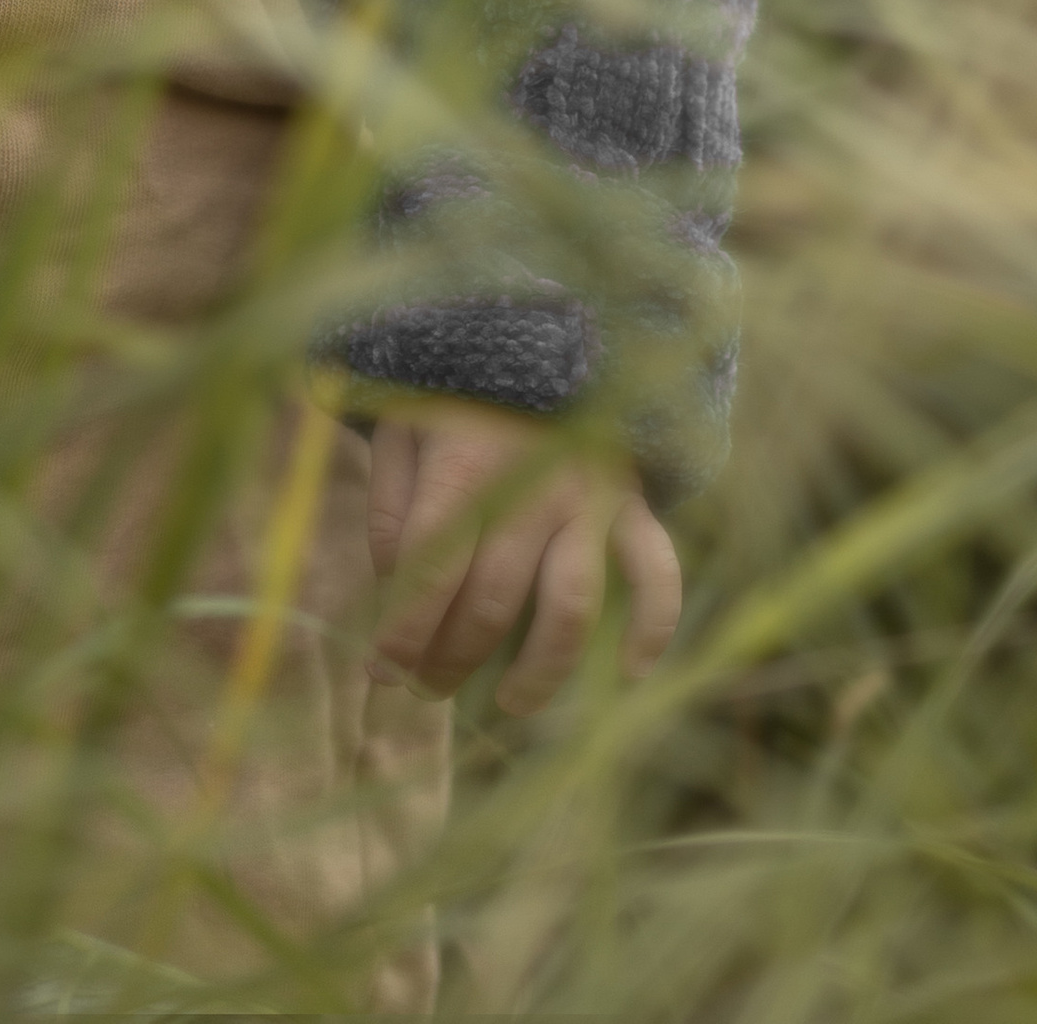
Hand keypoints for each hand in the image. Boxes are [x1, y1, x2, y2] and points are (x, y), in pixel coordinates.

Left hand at [364, 396, 679, 715]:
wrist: (533, 331)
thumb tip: (395, 596)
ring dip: (539, 669)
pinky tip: (631, 673)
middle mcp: (532, 488)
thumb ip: (390, 510)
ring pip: (570, 606)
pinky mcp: (631, 504)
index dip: (402, 630)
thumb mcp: (400, 430)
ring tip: (508, 704)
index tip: (379, 672)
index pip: (431, 570)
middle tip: (425, 688)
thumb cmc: (453, 393)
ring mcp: (589, 499)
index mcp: (465, 464)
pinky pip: (657, 573)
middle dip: (451, 656)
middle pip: (491, 600)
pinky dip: (654, 627)